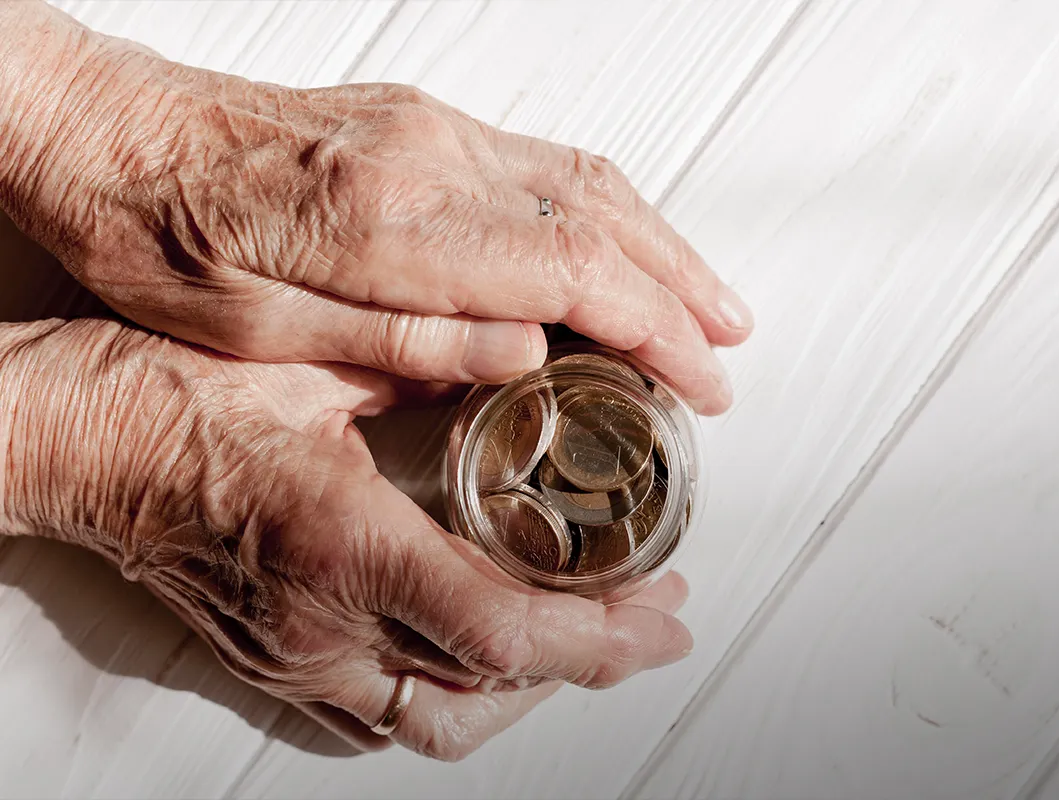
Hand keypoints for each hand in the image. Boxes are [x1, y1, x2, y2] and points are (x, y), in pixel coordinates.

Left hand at [0, 8, 751, 413]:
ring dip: (660, 245)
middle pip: (599, 218)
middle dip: (681, 290)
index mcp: (386, 221)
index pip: (569, 270)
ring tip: (709, 302)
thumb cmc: (160, 234)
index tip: (701, 375)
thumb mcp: (262, 327)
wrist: (110, 134)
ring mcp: (430, 129)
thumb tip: (524, 355)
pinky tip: (626, 243)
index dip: (654, 326)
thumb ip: (406, 340)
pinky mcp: (420, 122)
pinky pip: (545, 162)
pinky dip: (608, 212)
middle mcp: (426, 158)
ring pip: (585, 181)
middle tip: (728, 350)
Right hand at [0, 318, 691, 757]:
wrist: (66, 443)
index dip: (598, 639)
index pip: (497, 630)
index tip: (661, 619)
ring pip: (439, 719)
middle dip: (587, 668)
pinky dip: (461, 689)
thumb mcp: (308, 360)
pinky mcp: (274, 661)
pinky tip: (494, 651)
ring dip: (530, 687)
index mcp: (337, 541)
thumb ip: (420, 365)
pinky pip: (387, 711)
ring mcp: (292, 656)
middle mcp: (318, 623)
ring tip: (591, 639)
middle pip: (483, 693)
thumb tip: (517, 352)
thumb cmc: (159, 394)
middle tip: (650, 622)